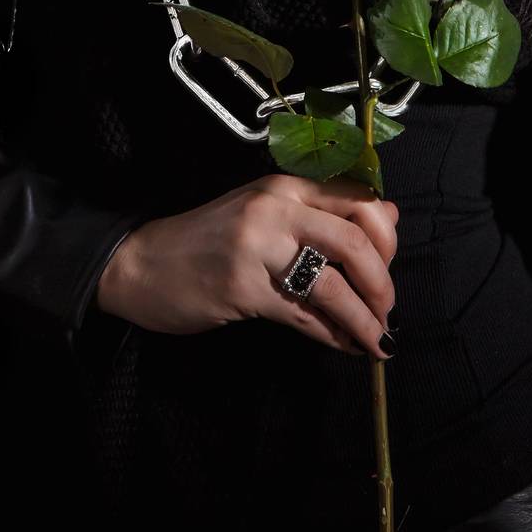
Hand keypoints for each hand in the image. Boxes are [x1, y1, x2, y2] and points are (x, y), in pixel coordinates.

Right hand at [94, 173, 399, 359]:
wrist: (142, 263)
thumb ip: (321, 213)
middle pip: (355, 240)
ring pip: (333, 284)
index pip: (358, 197)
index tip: (389, 265)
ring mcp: (258, 247)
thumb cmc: (209, 239)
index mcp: (285, 185)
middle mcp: (275, 208)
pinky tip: (346, 346)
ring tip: (378, 340)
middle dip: (383, 282)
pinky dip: (333, 335)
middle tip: (388, 309)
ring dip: (365, 319)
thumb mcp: (266, 212)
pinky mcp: (243, 288)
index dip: (387, 237)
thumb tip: (390, 216)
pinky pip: (304, 316)